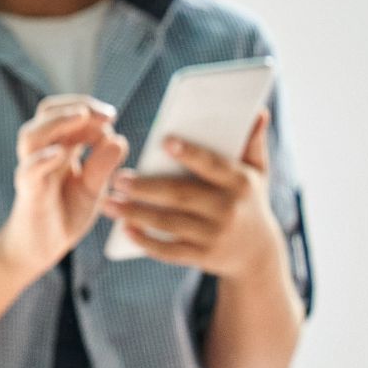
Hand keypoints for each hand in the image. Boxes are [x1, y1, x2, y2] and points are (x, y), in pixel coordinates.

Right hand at [0, 97, 128, 276]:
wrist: (39, 249)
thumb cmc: (64, 214)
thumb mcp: (92, 189)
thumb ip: (103, 165)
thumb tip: (118, 138)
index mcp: (61, 147)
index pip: (69, 113)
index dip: (91, 109)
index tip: (110, 117)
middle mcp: (43, 154)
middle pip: (46, 113)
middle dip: (75, 105)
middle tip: (105, 115)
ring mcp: (33, 172)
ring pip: (31, 135)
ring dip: (57, 121)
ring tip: (81, 117)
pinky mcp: (29, 193)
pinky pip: (29, 171)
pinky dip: (42, 159)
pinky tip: (60, 154)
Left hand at [102, 111, 285, 280]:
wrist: (257, 253)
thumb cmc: (248, 201)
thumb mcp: (257, 172)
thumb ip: (253, 142)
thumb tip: (258, 111)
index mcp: (239, 182)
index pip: (212, 165)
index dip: (190, 153)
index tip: (164, 142)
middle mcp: (227, 208)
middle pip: (180, 195)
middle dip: (145, 187)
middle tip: (116, 178)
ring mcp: (214, 235)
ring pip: (169, 222)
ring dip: (135, 213)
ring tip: (109, 203)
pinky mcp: (202, 256)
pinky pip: (169, 250)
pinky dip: (146, 241)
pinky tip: (125, 230)